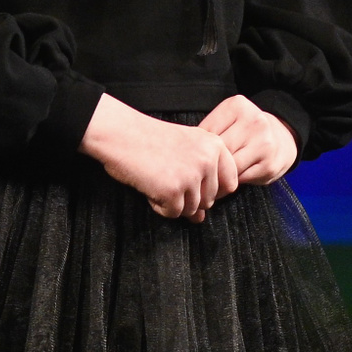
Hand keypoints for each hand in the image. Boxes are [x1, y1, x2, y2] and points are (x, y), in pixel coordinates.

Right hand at [79, 94, 238, 222]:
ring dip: (173, 202)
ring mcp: (192, 176)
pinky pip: (173, 213)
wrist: (122, 134)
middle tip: (168, 177)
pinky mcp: (174, 190)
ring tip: (158, 179)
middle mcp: (208, 160)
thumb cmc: (150, 140)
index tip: (192, 182)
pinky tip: (150, 186)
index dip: (210, 190)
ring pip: (191, 209)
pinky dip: (159, 206)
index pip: (230, 184)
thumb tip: (201, 217)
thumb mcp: (185, 150)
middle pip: (209, 200)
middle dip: (188, 197)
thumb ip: (200, 180)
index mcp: (215, 146)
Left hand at [198, 95, 297, 185]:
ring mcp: (263, 144)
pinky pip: (240, 178)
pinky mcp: (269, 165)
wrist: (284, 137)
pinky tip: (223, 184)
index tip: (191, 157)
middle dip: (206, 164)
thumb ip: (211, 128)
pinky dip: (229, 184)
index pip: (207, 130)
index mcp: (238, 106)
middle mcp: (254, 122)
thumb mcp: (231, 118)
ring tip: (207, 182)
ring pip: (228, 166)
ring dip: (215, 177)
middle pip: (218, 150)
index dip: (197, 147)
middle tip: (194, 174)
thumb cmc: (247, 129)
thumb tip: (184, 149)